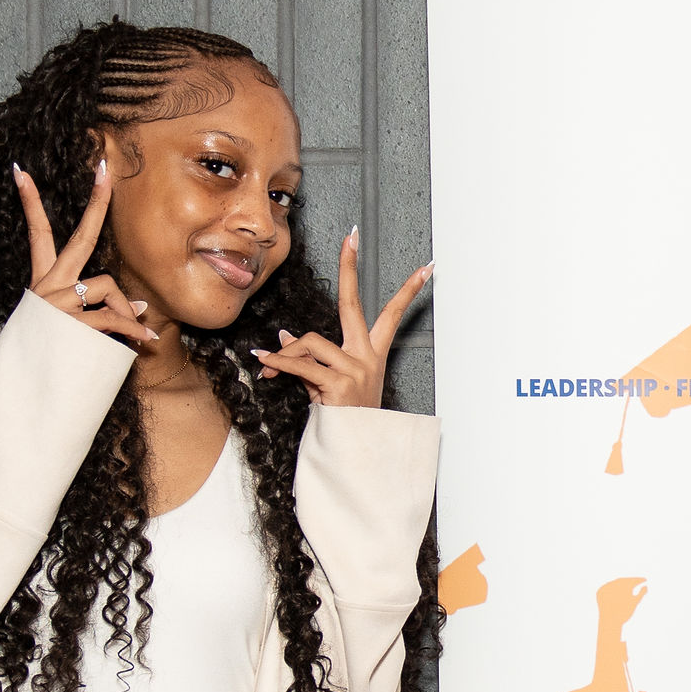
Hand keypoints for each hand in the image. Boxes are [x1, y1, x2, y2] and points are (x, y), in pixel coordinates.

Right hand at [13, 160, 154, 350]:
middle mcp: (48, 286)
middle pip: (79, 236)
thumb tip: (141, 306)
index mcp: (43, 281)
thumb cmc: (48, 356)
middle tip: (103, 170)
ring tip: (135, 333)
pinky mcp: (70, 325)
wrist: (23, 390)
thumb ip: (102, 311)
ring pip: (107, 286)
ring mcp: (58, 303)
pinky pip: (112, 320)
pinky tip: (146, 340)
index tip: (20, 169)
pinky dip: (133, 330)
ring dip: (125, 310)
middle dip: (95, 202)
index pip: (37, 233)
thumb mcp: (67, 327)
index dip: (29, 201)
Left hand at [252, 225, 431, 407]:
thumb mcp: (328, 383)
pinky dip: (277, 363)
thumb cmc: (345, 420)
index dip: (409, 290)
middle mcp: (366, 357)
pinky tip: (263, 363)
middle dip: (351, 267)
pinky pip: (299, 365)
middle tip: (351, 236)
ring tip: (267, 365)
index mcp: (373, 354)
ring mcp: (354, 370)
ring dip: (285, 354)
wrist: (354, 455)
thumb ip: (311, 357)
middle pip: (354, 303)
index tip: (427, 266)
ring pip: (309, 342)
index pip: (393, 314)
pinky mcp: (337, 385)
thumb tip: (285, 335)